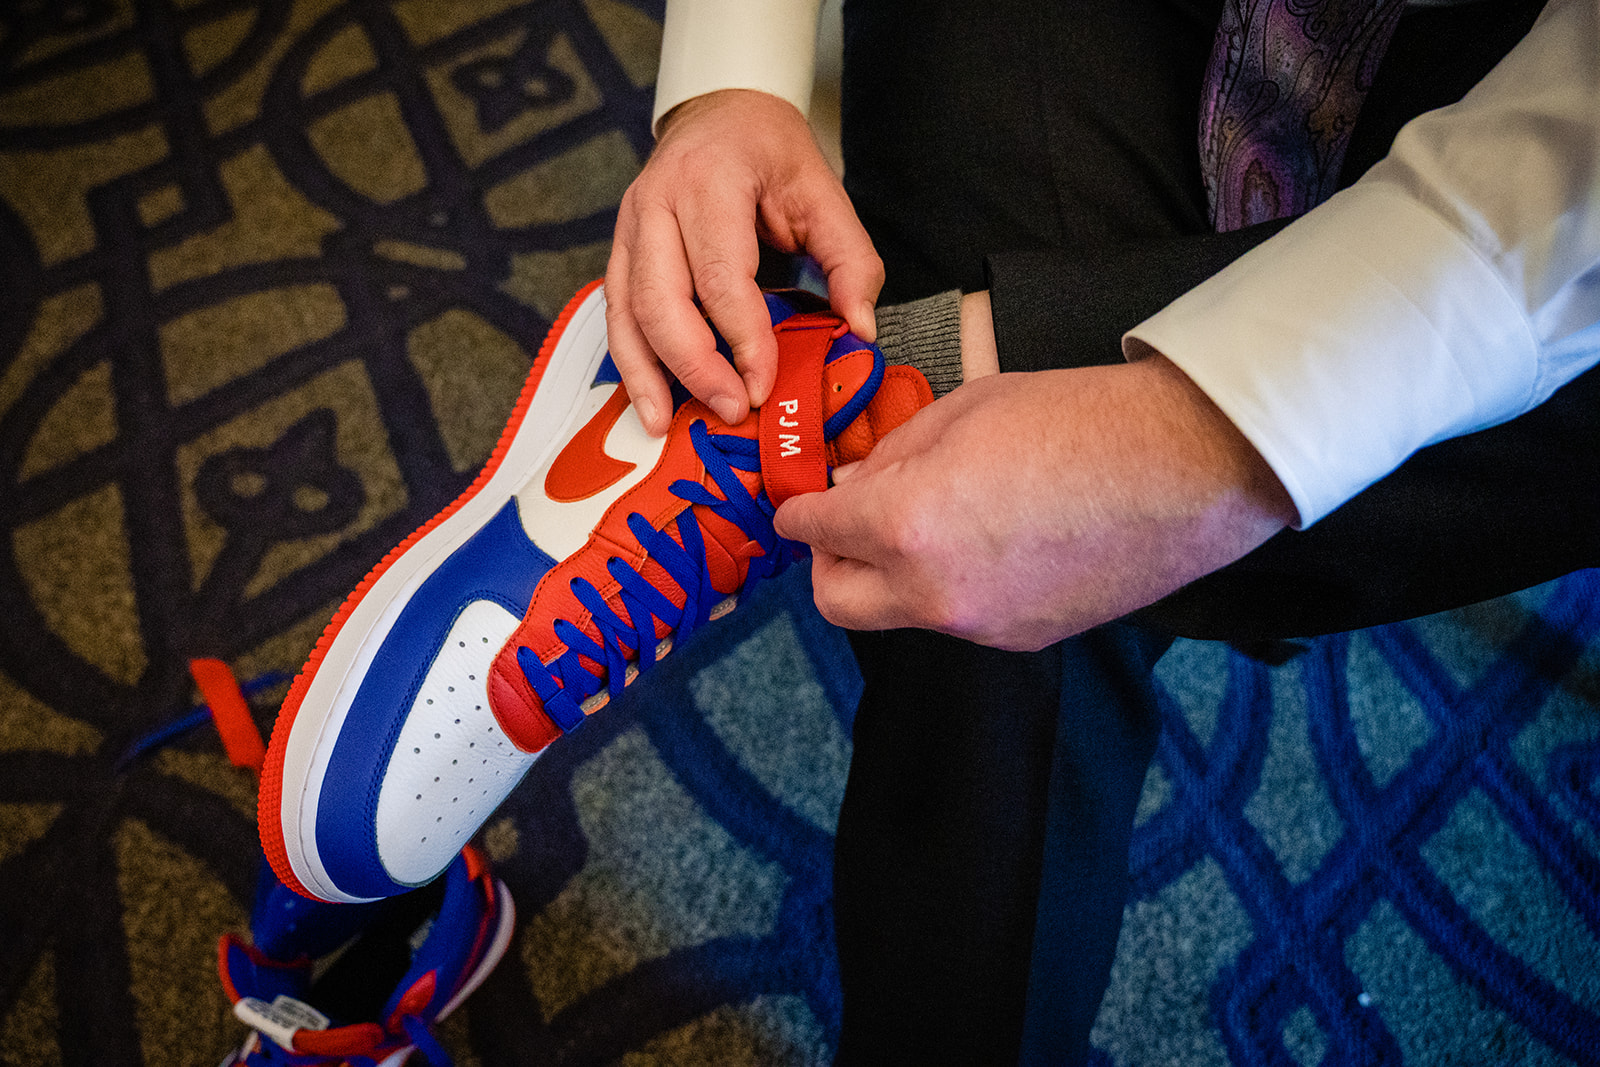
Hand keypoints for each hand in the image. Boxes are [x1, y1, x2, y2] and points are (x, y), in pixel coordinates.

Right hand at [606, 89, 883, 434]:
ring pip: (625, 311)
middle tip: (729, 409)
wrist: (722, 111)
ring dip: (647, 374)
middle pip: (661, 299)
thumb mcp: (825, 192)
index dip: (742, 339)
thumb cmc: (773, 154)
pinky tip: (647, 402)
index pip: (721, 276)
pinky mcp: (618, 249)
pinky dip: (630, 362)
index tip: (763, 385)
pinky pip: (615, 313)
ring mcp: (628, 225)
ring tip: (665, 425)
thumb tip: (859, 329)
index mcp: (711, 181)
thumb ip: (850, 260)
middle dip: (694, 365)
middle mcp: (656, 202)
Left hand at [773, 356, 1297, 650]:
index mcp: (904, 525)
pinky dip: (952, 586)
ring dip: (894, 575)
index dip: (799, 511)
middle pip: (836, 603)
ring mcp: (979, 627)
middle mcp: (932, 592)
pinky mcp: (1023, 640)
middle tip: (847, 526)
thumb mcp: (963, 410)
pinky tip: (992, 541)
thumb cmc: (1080, 421)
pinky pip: (958, 617)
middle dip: (827, 563)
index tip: (802, 504)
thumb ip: (892, 456)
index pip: (812, 532)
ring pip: (899, 613)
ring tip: (939, 520)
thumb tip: (855, 484)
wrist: (1186, 469)